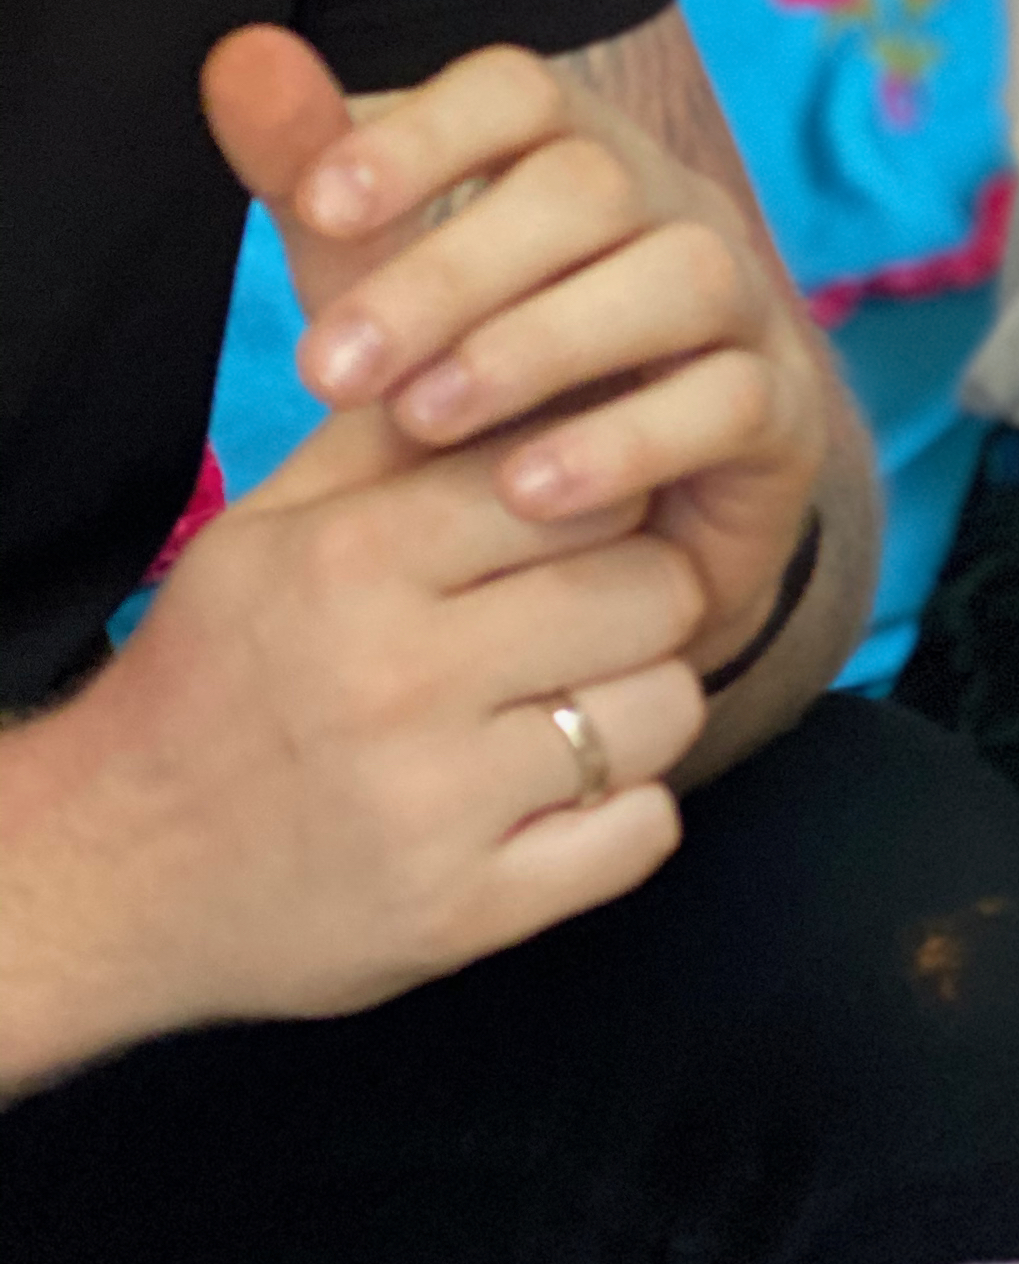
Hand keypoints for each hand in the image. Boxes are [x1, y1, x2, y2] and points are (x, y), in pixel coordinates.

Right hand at [58, 404, 707, 1037]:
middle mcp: (401, 678)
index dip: (608, 497)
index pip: (583, 486)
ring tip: (572, 706)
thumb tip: (523, 349)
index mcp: (357, 561)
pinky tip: (560, 798)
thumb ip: (397, 436)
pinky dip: (625, 817)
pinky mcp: (463, 913)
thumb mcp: (273, 527)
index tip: (587, 525)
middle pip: (655, 592)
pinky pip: (642, 836)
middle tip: (595, 616)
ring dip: (640, 706)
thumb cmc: (213, 675)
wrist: (106, 870)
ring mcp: (436, 807)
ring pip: (666, 711)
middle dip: (646, 595)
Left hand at [203, 25, 828, 675]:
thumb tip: (237, 53)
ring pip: (679, 277)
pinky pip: (729, 401)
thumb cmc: (482, 377)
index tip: (315, 205)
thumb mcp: (381, 276)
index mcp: (580, 154)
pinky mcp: (782, 413)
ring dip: (540, 345)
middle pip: (593, 186)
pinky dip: (625, 442)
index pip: (524, 91)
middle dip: (449, 274)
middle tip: (326, 374)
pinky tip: (524, 492)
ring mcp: (746, 305)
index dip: (426, 136)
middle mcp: (676, 208)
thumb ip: (311, 169)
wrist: (608, 531)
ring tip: (421, 423)